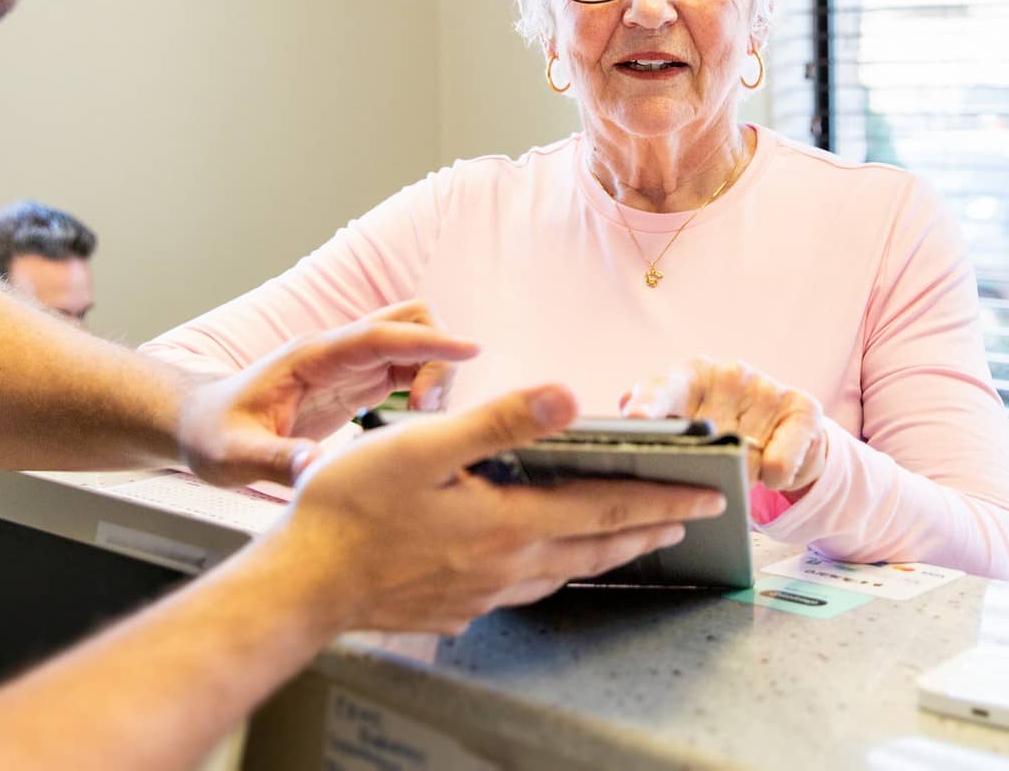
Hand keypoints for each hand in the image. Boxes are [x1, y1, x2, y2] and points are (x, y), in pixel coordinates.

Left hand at [177, 300, 476, 486]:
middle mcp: (336, 352)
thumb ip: (276, 460)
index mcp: (311, 357)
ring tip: (423, 425)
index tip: (470, 350)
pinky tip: (419, 426)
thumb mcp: (233, 455)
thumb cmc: (212, 433)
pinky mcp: (357, 384)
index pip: (380, 335)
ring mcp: (349, 365)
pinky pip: (409, 370)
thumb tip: (317, 468)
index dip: (428, 341)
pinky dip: (427, 389)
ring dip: (436, 375)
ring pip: (415, 345)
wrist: (198, 424)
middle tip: (428, 412)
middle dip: (437, 356)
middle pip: (409, 321)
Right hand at [258, 384, 726, 635]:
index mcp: (509, 523)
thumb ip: (502, 421)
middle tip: (686, 522)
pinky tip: (531, 571)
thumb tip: (568, 397)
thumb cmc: (351, 508)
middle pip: (594, 549)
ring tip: (624, 544)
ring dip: (600, 556)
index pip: (607, 510)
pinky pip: (513, 594)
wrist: (299, 586)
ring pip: (558, 575)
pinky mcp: (448, 611)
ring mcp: (477, 596)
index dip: (663, 500)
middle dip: (646, 532)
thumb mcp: (426, 445)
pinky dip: (542, 577)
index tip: (709, 496)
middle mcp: (505, 566)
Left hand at [621, 356, 827, 493]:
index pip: (661, 388)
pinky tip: (771, 476)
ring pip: (743, 452)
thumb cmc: (721, 432)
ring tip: (735, 477)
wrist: (782, 440)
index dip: (647, 404)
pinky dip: (774, 475)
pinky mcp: (802, 409)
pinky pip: (781, 460)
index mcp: (690, 377)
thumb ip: (657, 422)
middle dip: (693, 456)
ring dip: (736, 474)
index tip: (635, 420)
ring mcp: (766, 389)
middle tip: (682, 472)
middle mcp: (728, 375)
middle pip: (703, 425)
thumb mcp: (687, 428)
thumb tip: (626, 407)